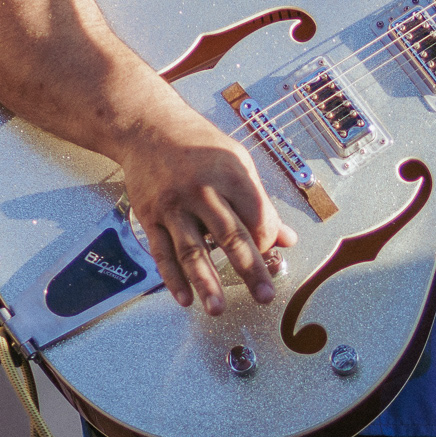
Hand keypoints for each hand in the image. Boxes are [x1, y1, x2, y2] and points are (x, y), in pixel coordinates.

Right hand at [119, 101, 295, 315]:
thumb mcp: (238, 163)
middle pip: (230, 236)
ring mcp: (173, 206)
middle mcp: (201, 191)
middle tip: (264, 296)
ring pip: (192, 250)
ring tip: (218, 308)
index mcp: (230, 174)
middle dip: (250, 269)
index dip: (268, 239)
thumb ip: (261, 204)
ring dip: (206, 283)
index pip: (257, 215)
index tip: (272, 253)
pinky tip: (185, 298)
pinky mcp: (150, 216)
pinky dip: (173, 278)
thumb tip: (287, 239)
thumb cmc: (199, 145)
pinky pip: (162, 253)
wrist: (148, 127)